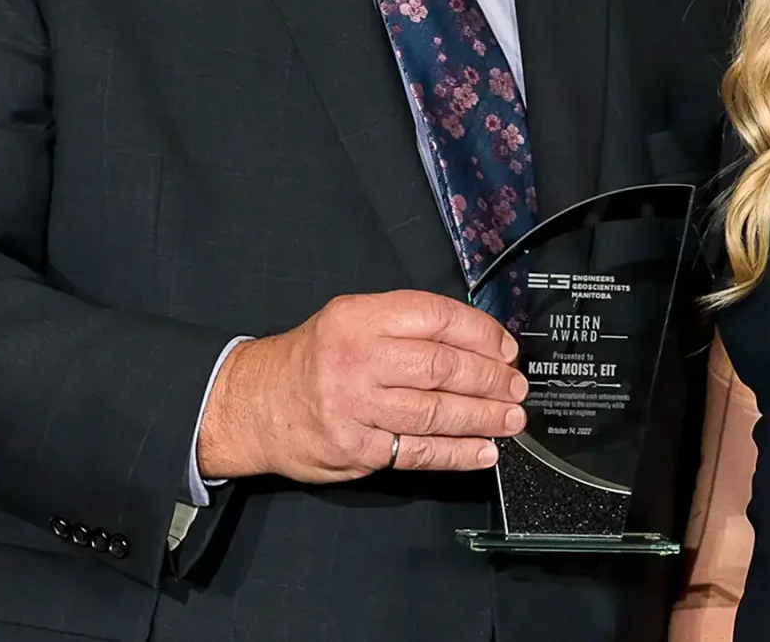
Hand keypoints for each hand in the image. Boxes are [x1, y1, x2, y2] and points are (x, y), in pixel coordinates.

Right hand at [196, 290, 527, 481]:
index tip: (506, 349)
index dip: (481, 333)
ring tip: (510, 418)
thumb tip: (475, 342)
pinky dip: (457, 453)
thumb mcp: (349, 320)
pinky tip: (483, 451)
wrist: (253, 404)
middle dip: (489, 379)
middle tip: (516, 387)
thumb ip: (403, 326)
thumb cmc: (313, 360)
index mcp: (360, 317)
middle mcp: (357, 357)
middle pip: (441, 367)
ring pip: (434, 412)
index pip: (436, 318)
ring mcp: (355, 406)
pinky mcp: (355, 448)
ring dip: (482, 417)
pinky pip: (418, 451)